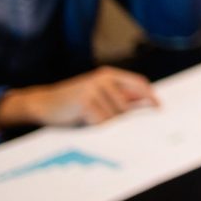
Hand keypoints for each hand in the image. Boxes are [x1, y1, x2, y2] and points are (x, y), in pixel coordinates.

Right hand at [0, 67, 159, 128]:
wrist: (42, 103)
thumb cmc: (74, 102)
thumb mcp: (99, 95)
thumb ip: (121, 96)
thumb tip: (147, 102)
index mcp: (109, 75)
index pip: (139, 83)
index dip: (150, 96)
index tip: (158, 108)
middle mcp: (103, 79)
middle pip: (127, 106)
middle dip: (121, 119)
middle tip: (104, 121)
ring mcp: (94, 89)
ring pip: (114, 116)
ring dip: (105, 123)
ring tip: (89, 118)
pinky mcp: (85, 102)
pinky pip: (101, 122)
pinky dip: (95, 126)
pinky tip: (83, 120)